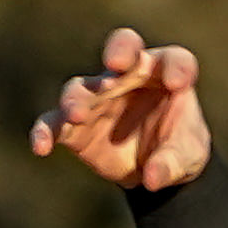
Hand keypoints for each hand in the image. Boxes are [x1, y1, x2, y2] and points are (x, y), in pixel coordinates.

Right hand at [28, 25, 211, 192]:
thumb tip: (152, 178)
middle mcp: (129, 75)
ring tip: (76, 114)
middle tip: (116, 66)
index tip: (178, 83)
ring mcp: (99, 97)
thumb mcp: (186, 159)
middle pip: (122, 49)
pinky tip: (41, 146)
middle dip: (119, 52)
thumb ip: (171, 164)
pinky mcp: (76, 126)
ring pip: (82, 88)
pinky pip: (54, 123)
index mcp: (164, 74)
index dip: (176, 67)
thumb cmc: (176, 149)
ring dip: (76, 99)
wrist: (153, 167)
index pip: (173, 60)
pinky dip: (45, 131)